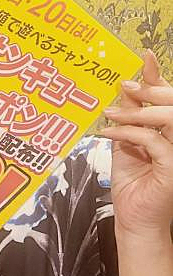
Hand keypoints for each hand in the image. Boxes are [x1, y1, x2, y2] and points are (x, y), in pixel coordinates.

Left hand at [101, 49, 172, 236]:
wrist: (134, 219)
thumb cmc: (132, 183)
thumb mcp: (126, 141)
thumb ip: (129, 116)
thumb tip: (125, 89)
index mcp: (169, 130)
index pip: (167, 97)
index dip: (156, 76)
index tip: (144, 56)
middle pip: (172, 102)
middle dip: (149, 89)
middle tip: (125, 85)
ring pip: (166, 118)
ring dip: (135, 112)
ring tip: (111, 113)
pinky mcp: (172, 167)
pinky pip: (153, 141)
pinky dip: (128, 133)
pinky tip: (109, 133)